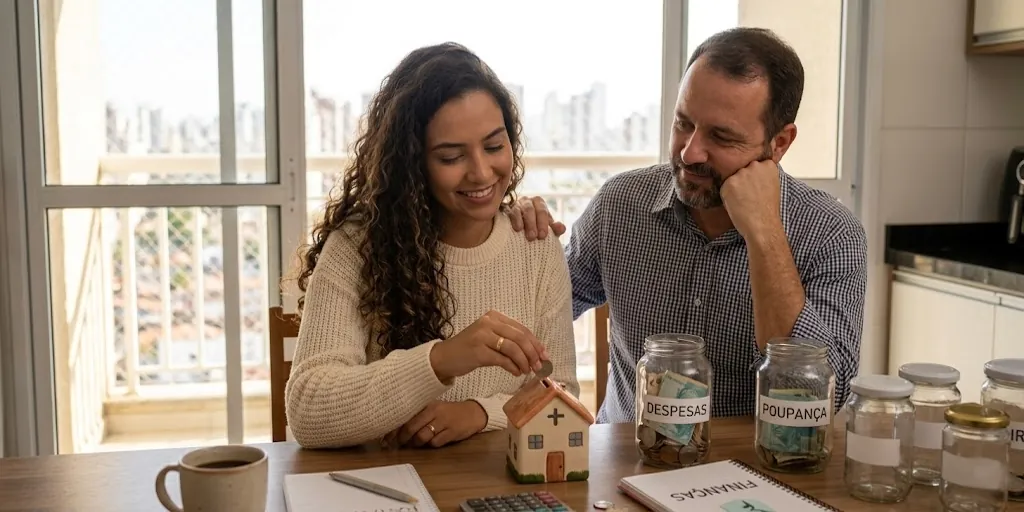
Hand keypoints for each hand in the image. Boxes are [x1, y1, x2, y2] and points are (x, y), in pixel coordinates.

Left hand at [389, 400, 487, 447]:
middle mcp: (434, 412)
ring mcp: (443, 422)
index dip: (394, 428)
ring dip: (416, 443)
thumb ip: (417, 415)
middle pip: (411, 428)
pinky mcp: (452, 432)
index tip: (386, 437)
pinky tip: (431, 442)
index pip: (406, 416)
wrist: (473, 413)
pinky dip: (431, 444)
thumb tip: (396, 428)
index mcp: (427, 404)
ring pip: (422, 437)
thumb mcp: (433, 409)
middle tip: (399, 443)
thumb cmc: (448, 412)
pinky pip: (435, 442)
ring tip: (414, 443)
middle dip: (403, 438)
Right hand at [429, 310, 548, 381]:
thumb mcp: (490, 338)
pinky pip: (502, 360)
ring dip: (524, 362)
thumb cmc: (470, 349)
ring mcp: (482, 336)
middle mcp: (488, 323)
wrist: (445, 357)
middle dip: (533, 354)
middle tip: (538, 367)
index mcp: (494, 317)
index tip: (545, 356)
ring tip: (526, 371)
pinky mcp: (478, 351)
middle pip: (520, 338)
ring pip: (513, 349)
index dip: (536, 343)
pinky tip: (516, 372)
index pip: (522, 329)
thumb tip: (536, 353)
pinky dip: (513, 367)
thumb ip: (509, 341)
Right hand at [507, 196, 565, 240]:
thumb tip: (562, 228)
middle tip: (533, 237)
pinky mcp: (506, 210)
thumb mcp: (548, 230)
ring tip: (523, 233)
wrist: (522, 232)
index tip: (543, 236)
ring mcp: (515, 205)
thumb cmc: (537, 229)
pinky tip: (516, 228)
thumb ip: (556, 229)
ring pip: (519, 210)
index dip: (543, 223)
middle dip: (532, 223)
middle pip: (530, 209)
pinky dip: (513, 219)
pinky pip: (509, 212)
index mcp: (539, 202)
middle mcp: (527, 201)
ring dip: (522, 222)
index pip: (542, 211)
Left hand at [720, 159, 782, 240]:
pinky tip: (737, 204)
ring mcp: (741, 173)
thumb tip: (750, 175)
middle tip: (749, 196)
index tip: (756, 186)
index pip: (756, 164)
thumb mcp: (771, 186)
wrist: (762, 225)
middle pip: (743, 170)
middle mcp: (754, 166)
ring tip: (743, 201)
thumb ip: (762, 176)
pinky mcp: (729, 183)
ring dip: (734, 188)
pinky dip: (727, 196)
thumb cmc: (768, 210)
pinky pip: (724, 188)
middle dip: (743, 180)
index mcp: (768, 165)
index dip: (754, 177)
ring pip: (733, 179)